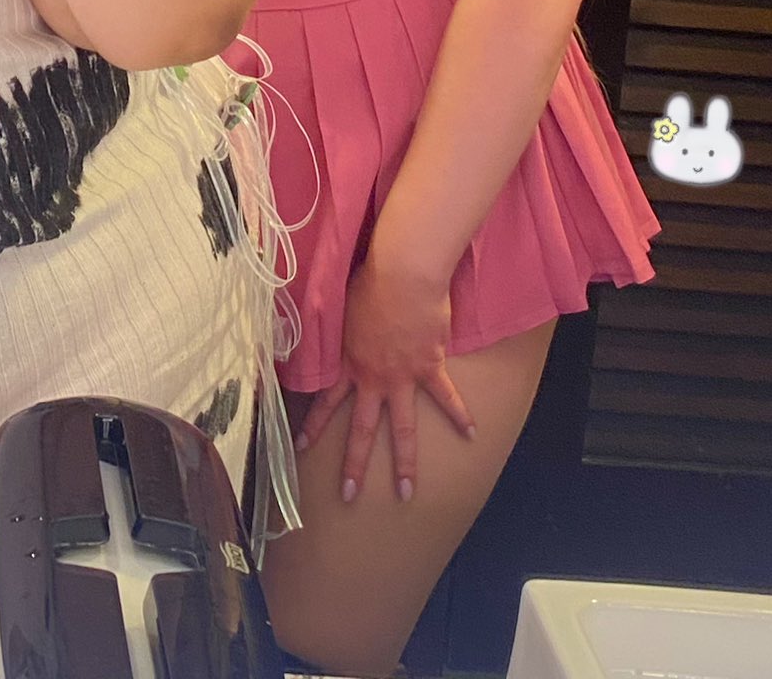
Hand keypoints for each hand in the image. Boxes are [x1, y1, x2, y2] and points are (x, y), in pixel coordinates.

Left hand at [296, 255, 475, 502]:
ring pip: (402, 428)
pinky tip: (471, 435)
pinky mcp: (430, 367)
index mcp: (347, 362)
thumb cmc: (367, 282)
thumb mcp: (339, 305)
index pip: (324, 400)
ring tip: (406, 492)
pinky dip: (460, 415)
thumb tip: (321, 325)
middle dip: (353, 464)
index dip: (312, 425)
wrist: (402, 276)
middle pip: (360, 428)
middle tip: (348, 495)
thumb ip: (335, 326)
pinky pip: (446, 397)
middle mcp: (372, 377)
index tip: (300, 447)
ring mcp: (402, 376)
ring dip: (405, 463)